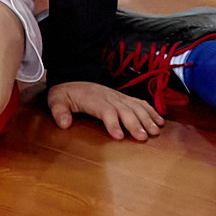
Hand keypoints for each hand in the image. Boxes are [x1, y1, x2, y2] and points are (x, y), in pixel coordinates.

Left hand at [47, 81, 161, 140]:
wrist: (73, 79)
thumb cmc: (66, 93)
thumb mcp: (56, 100)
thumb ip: (59, 111)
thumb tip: (64, 123)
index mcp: (93, 98)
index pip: (105, 110)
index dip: (113, 122)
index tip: (119, 136)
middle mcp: (109, 96)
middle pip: (125, 109)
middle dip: (135, 123)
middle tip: (143, 137)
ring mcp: (118, 96)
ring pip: (135, 106)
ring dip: (147, 118)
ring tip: (155, 131)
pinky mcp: (124, 98)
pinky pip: (140, 103)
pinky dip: (151, 111)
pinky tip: (159, 121)